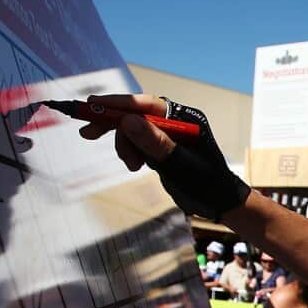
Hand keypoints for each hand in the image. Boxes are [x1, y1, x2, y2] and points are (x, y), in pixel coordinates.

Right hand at [76, 94, 249, 220]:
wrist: (220, 204)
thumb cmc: (207, 185)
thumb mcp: (179, 165)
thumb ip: (155, 143)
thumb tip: (128, 120)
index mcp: (186, 119)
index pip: (147, 104)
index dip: (118, 104)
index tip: (93, 106)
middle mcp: (176, 121)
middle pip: (136, 114)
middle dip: (114, 125)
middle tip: (87, 132)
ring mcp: (169, 134)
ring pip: (133, 131)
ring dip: (125, 146)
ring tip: (131, 165)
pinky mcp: (162, 147)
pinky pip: (138, 142)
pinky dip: (131, 152)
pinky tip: (134, 165)